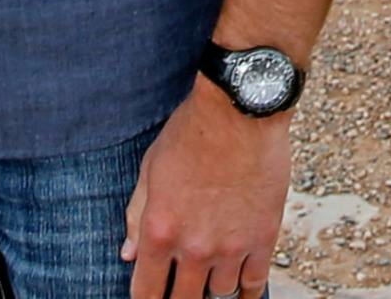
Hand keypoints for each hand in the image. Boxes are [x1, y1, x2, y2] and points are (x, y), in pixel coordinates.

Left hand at [122, 85, 290, 297]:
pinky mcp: (263, 237)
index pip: (145, 291)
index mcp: (158, 231)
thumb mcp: (151, 170)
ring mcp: (231, 246)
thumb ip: (137, 216)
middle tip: (181, 290)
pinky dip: (246, 291)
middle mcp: (193, 247)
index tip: (152, 295)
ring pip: (220, 294)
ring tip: (210, 280)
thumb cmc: (192, 132)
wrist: (242, 110)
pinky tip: (241, 290)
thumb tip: (128, 254)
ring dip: (213, 290)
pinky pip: (254, 282)